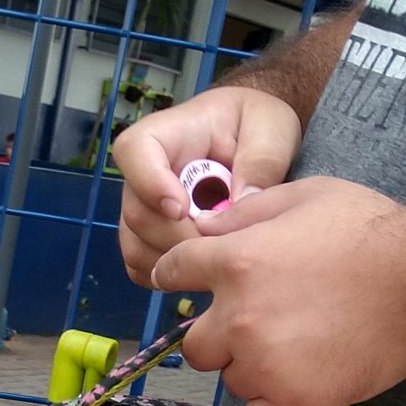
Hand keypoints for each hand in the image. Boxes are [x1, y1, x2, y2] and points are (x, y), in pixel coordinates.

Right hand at [113, 84, 303, 288]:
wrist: (257, 147)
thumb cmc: (258, 127)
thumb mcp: (271, 128)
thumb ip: (260, 159)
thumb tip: (240, 204)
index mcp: (167, 135)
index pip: (134, 152)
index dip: (150, 184)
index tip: (182, 209)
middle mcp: (144, 174)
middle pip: (137, 214)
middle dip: (178, 239)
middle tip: (222, 245)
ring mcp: (143, 209)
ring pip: (136, 248)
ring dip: (174, 263)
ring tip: (219, 258)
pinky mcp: (148, 240)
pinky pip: (142, 268)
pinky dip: (169, 278)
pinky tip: (204, 270)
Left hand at [151, 178, 405, 405]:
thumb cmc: (371, 231)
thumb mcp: (304, 196)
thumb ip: (246, 212)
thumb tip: (203, 228)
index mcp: (236, 262)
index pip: (173, 273)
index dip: (176, 275)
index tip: (181, 281)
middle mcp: (239, 318)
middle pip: (195, 344)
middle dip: (218, 334)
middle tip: (257, 325)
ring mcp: (263, 366)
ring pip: (230, 377)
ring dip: (250, 367)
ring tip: (294, 348)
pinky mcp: (291, 403)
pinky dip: (271, 401)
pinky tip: (298, 379)